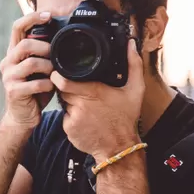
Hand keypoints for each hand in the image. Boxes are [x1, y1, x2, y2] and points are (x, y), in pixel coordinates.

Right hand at [0, 11, 56, 129]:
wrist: (22, 116)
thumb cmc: (34, 90)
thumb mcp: (39, 69)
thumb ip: (43, 53)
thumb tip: (62, 35)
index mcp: (13, 53)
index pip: (17, 27)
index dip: (32, 17)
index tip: (49, 15)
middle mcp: (7, 62)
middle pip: (24, 44)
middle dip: (45, 48)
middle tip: (55, 55)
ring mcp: (8, 77)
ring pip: (30, 63)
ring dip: (48, 67)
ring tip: (54, 74)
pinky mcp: (13, 91)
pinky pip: (34, 84)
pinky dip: (47, 85)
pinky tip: (50, 87)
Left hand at [51, 38, 144, 160]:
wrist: (119, 148)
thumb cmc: (126, 119)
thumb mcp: (135, 90)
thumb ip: (134, 64)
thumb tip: (131, 44)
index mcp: (93, 92)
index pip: (63, 80)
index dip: (58, 75)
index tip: (60, 73)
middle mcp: (81, 104)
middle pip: (62, 89)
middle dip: (67, 87)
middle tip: (81, 90)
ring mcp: (73, 118)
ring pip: (64, 103)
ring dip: (70, 102)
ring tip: (87, 106)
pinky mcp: (69, 129)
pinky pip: (64, 117)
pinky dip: (71, 117)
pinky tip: (85, 119)